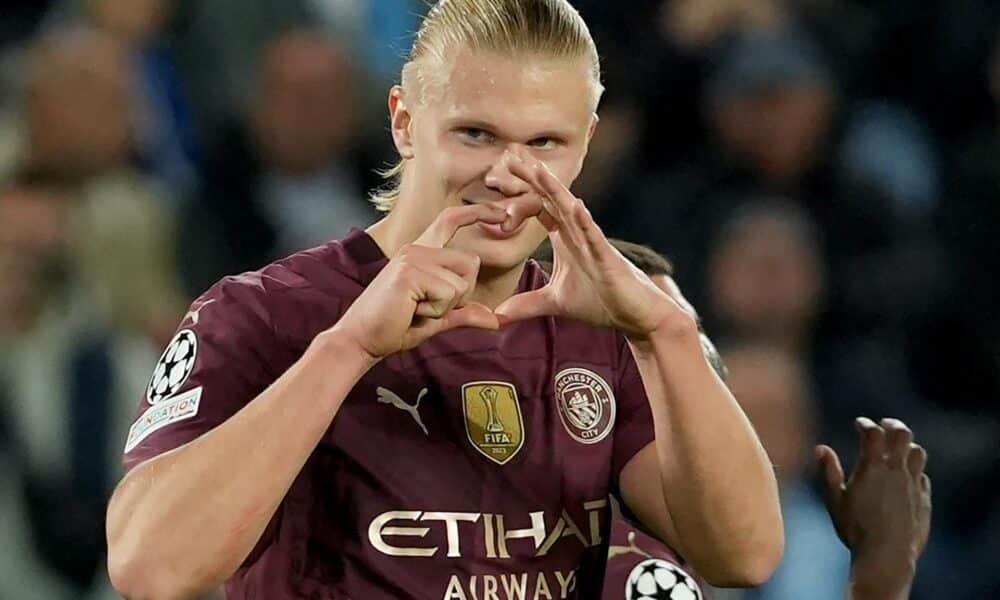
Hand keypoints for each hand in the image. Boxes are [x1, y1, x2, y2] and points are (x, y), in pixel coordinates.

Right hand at [332, 203, 508, 359]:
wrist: (361, 340)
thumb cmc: (394, 327)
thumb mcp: (437, 319)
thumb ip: (464, 313)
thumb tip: (496, 320)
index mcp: (421, 252)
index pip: (451, 219)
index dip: (478, 212)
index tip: (501, 212)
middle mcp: (417, 248)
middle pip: (471, 263)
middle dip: (460, 295)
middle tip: (428, 307)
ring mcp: (413, 257)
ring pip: (461, 282)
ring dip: (446, 307)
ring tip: (416, 309)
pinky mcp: (410, 272)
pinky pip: (449, 294)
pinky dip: (437, 311)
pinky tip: (412, 311)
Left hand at [495, 155, 690, 339]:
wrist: (635, 315)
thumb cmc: (602, 302)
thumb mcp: (555, 304)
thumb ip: (526, 305)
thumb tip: (497, 316)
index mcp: (565, 240)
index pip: (541, 209)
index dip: (521, 194)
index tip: (498, 178)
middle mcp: (578, 235)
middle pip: (552, 200)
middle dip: (533, 179)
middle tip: (510, 156)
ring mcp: (594, 244)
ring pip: (571, 212)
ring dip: (555, 191)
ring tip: (539, 170)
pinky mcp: (608, 258)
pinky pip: (595, 236)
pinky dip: (584, 221)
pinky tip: (576, 206)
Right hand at [816, 418, 931, 584]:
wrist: (887, 556)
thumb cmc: (856, 529)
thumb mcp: (834, 500)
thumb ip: (828, 471)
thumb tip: (820, 448)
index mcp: (873, 467)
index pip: (873, 432)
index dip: (865, 424)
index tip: (859, 424)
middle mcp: (896, 471)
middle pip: (902, 434)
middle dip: (892, 425)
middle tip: (884, 424)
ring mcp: (913, 485)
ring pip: (917, 452)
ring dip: (907, 446)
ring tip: (897, 449)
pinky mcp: (924, 501)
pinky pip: (922, 477)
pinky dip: (914, 471)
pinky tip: (905, 477)